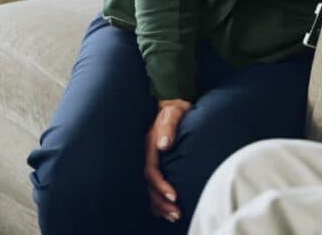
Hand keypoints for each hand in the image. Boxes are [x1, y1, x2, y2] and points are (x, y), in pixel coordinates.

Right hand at [144, 98, 191, 222]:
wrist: (170, 106)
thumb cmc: (175, 110)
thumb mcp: (174, 112)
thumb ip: (169, 126)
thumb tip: (164, 144)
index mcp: (149, 145)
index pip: (151, 172)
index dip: (161, 186)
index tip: (174, 197)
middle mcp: (145, 156)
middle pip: (149, 185)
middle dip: (161, 202)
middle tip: (176, 213)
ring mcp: (147, 161)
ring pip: (148, 189)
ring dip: (159, 205)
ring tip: (174, 216)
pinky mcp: (152, 164)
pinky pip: (150, 186)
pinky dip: (156, 201)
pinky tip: (164, 210)